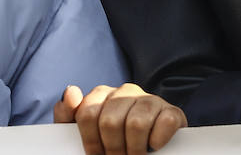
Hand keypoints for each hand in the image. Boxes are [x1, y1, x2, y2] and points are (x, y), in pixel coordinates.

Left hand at [54, 84, 185, 153]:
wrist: (145, 150)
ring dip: (134, 149)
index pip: (88, 114)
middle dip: (112, 148)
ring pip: (136, 124)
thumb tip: (70, 91)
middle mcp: (127, 91)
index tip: (96, 154)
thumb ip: (68, 114)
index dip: (91, 142)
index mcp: (103, 94)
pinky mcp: (172, 111)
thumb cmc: (110, 142)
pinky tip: (153, 146)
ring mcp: (151, 99)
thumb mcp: (83, 132)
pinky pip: (164, 123)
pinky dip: (156, 141)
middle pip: (110, 121)